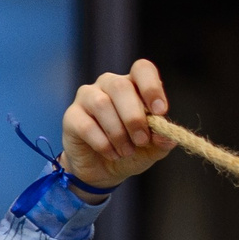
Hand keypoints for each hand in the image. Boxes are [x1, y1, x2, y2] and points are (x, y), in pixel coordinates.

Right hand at [60, 60, 173, 191]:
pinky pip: (86, 125)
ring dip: (118, 132)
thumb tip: (167, 136)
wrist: (104, 170)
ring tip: (127, 151)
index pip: (142, 69)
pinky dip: (103, 143)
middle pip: (120, 86)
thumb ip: (162, 138)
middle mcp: (109, 84)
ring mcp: (87, 97)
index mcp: (133, 85)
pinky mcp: (71, 116)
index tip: (160, 111)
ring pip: (102, 104)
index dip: (151, 87)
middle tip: (142, 140)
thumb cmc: (131, 150)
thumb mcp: (153, 147)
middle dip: (134, 117)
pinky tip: (112, 153)